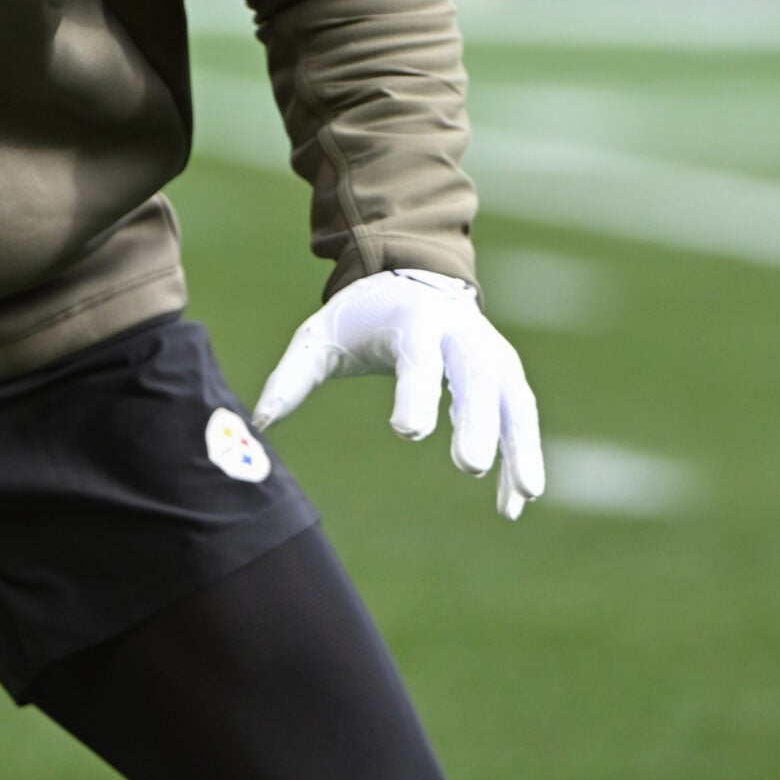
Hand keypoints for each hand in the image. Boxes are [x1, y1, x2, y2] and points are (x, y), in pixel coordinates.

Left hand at [253, 269, 545, 519]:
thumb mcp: (319, 336)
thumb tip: (258, 423)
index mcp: (411, 321)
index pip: (417, 359)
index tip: (407, 431)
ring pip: (511, 397)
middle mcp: (459, 333)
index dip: (415, 393)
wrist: (412, 278)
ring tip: (521, 493)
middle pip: (475, 377)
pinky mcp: (505, 372)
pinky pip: (519, 415)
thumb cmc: (360, 317)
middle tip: (467, 465)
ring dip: (518, 444)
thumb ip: (293, 377)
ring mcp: (489, 351)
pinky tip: (516, 500)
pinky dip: (521, 455)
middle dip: (476, 420)